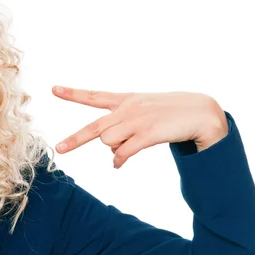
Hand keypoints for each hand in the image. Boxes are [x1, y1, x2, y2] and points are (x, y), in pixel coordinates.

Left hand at [52, 87, 228, 167]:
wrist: (200, 111)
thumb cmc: (168, 114)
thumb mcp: (143, 114)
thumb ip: (123, 130)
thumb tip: (112, 154)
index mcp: (125, 100)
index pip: (94, 96)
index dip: (73, 94)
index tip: (53, 89)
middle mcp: (127, 109)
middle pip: (94, 128)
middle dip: (75, 139)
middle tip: (59, 148)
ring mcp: (137, 121)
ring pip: (109, 142)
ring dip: (116, 150)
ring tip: (131, 145)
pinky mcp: (148, 133)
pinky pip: (124, 152)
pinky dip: (120, 160)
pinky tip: (119, 164)